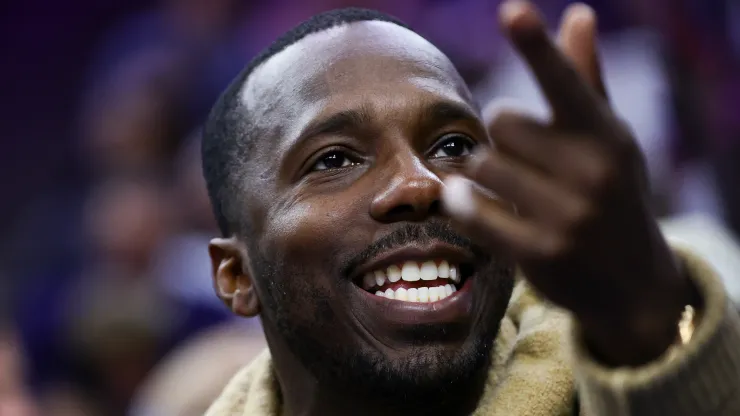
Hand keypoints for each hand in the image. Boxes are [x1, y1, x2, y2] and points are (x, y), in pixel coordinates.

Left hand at [443, 1, 693, 365]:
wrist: (634, 283)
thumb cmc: (612, 194)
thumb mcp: (607, 137)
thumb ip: (584, 78)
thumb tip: (577, 12)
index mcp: (606, 134)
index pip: (564, 81)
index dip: (536, 46)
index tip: (513, 10)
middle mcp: (593, 172)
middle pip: (501, 121)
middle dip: (500, 136)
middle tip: (518, 155)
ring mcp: (569, 216)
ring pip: (482, 166)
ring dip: (481, 174)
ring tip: (506, 187)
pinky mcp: (541, 253)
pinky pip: (474, 212)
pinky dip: (463, 204)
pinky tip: (468, 202)